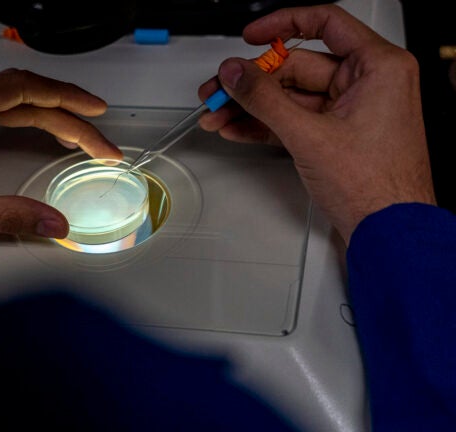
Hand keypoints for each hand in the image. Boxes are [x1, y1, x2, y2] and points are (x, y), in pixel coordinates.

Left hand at [0, 69, 121, 242]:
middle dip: (66, 111)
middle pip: (22, 93)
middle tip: (98, 132)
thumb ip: (6, 215)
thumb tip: (51, 223)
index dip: (66, 101)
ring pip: (10, 100)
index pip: (23, 91)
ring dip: (48, 114)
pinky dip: (25, 119)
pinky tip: (39, 129)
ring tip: (79, 131)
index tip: (95, 112)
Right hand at [197, 5, 435, 243]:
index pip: (325, 23)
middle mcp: (368, 83)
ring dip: (252, 107)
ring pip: (291, 96)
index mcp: (378, 67)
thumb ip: (265, 99)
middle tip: (220, 91)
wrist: (388, 232)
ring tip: (218, 114)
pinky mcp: (337, 134)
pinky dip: (265, 124)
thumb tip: (237, 74)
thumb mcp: (309, 135)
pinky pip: (294, 119)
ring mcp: (351, 110)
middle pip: (298, 66)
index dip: (283, 25)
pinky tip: (237, 128)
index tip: (252, 37)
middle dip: (252, 82)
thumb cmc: (377, 186)